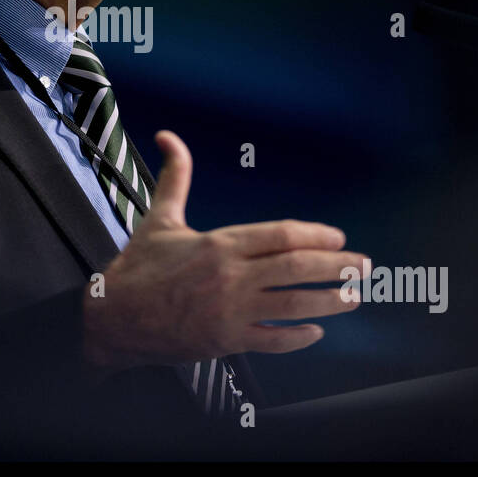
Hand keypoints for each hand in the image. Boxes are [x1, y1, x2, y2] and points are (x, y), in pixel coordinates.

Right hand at [82, 130, 368, 369]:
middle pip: (297, 268)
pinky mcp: (226, 341)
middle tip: (364, 266)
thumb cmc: (137, 268)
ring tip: (353, 297)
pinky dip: (298, 337)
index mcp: (219, 243)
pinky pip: (273, 340)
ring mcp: (230, 311)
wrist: (112, 318)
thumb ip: (176, 177)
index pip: (282, 235)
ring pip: (293, 306)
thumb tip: (167, 135)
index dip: (317, 236)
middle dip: (337, 266)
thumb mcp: (160, 218)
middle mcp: (230, 276)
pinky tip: (315, 331)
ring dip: (329, 301)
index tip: (339, 237)